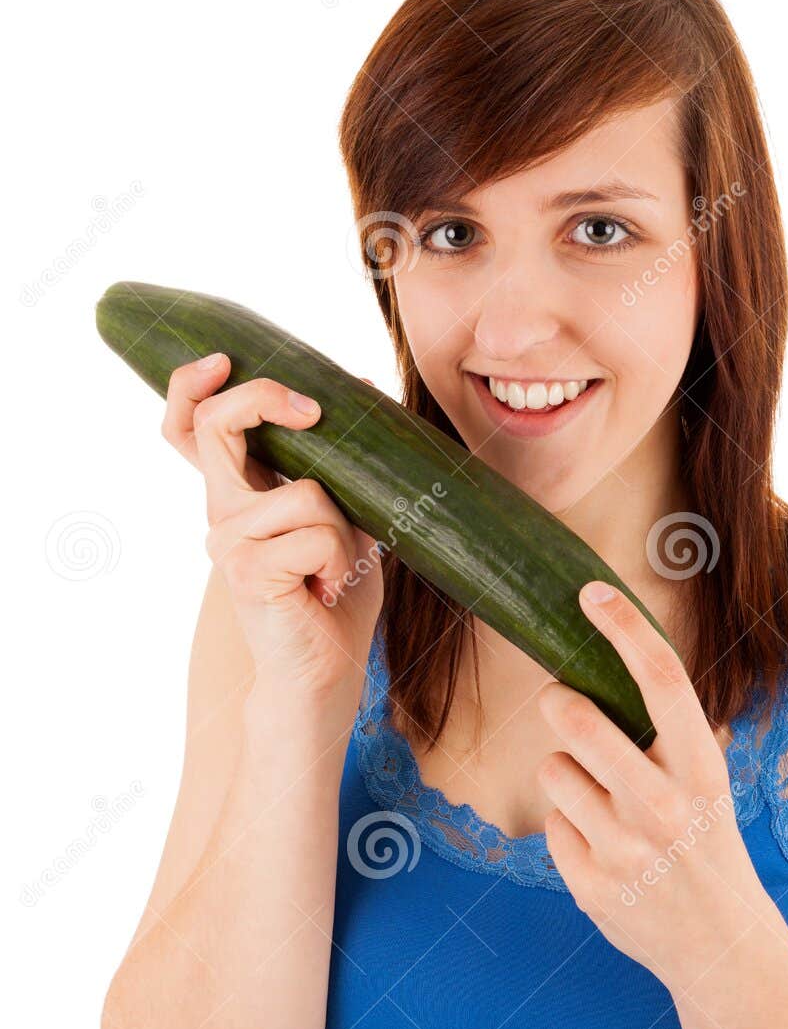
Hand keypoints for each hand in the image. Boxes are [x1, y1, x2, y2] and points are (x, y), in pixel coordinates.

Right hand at [165, 354, 383, 709]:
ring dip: (342, 532)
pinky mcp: (245, 572)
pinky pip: (315, 535)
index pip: (188, 427)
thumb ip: (341, 461)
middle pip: (215, 426)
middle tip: (314, 412)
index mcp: (237, 492)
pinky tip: (326, 591)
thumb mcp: (346, 514)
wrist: (326, 670)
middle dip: (265, 398)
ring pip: (306, 493)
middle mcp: (220, 511)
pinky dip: (340, 562)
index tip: (222, 358)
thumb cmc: (334, 593)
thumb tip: (358, 384)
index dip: (191, 385)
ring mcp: (226, 541)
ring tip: (333, 573)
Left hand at [536, 581, 757, 988]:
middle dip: (559, 702)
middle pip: (578, 719)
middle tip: (562, 703)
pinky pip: (552, 825)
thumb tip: (605, 667)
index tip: (590, 594)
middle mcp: (665, 807)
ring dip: (566, 775)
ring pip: (553, 770)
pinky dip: (570, 830)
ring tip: (601, 801)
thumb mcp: (706, 787)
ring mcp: (625, 850)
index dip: (623, 627)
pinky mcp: (591, 886)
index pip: (662, 679)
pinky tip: (605, 853)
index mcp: (702, 771)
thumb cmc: (707, 849)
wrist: (723, 950)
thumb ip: (665, 737)